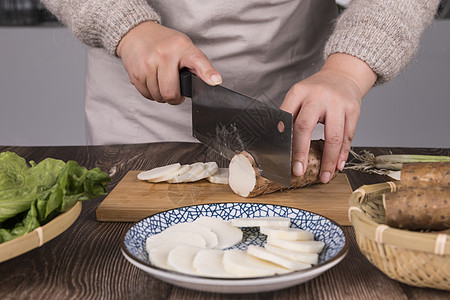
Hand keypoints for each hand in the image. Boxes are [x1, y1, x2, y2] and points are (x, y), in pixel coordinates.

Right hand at [116, 21, 221, 104]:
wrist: (136, 33)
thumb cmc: (164, 43)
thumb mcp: (184, 46)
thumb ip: (197, 64)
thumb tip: (212, 81)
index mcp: (181, 47)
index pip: (198, 61)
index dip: (208, 73)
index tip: (215, 81)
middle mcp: (164, 55)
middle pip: (171, 92)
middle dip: (174, 98)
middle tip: (175, 92)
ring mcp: (148, 64)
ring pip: (158, 96)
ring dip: (161, 95)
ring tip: (162, 82)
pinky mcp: (135, 73)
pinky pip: (147, 95)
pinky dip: (151, 93)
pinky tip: (152, 82)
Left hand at [281, 53, 376, 182]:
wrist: (343, 75)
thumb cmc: (316, 91)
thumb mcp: (299, 96)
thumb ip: (290, 115)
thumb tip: (280, 142)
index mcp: (299, 92)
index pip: (287, 118)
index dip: (284, 139)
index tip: (282, 158)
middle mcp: (317, 96)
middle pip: (305, 127)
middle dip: (300, 152)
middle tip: (298, 171)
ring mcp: (338, 102)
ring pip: (333, 136)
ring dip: (328, 160)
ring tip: (324, 176)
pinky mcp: (354, 109)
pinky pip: (348, 136)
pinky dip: (342, 154)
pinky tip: (337, 165)